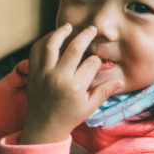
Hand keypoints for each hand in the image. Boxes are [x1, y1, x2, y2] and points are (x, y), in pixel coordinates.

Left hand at [20, 24, 122, 143]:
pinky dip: (43, 41)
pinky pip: (36, 51)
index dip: (97, 60)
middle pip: (74, 48)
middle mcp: (59, 77)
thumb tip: (121, 81)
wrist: (43, 127)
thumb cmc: (69, 117)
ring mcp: (44, 73)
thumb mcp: (89, 107)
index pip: (91, 63)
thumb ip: (104, 92)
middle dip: (85, 36)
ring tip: (69, 26)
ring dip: (61, 32)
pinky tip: (52, 37)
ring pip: (52, 45)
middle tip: (92, 28)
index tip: (98, 61)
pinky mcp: (33, 72)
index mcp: (75, 87)